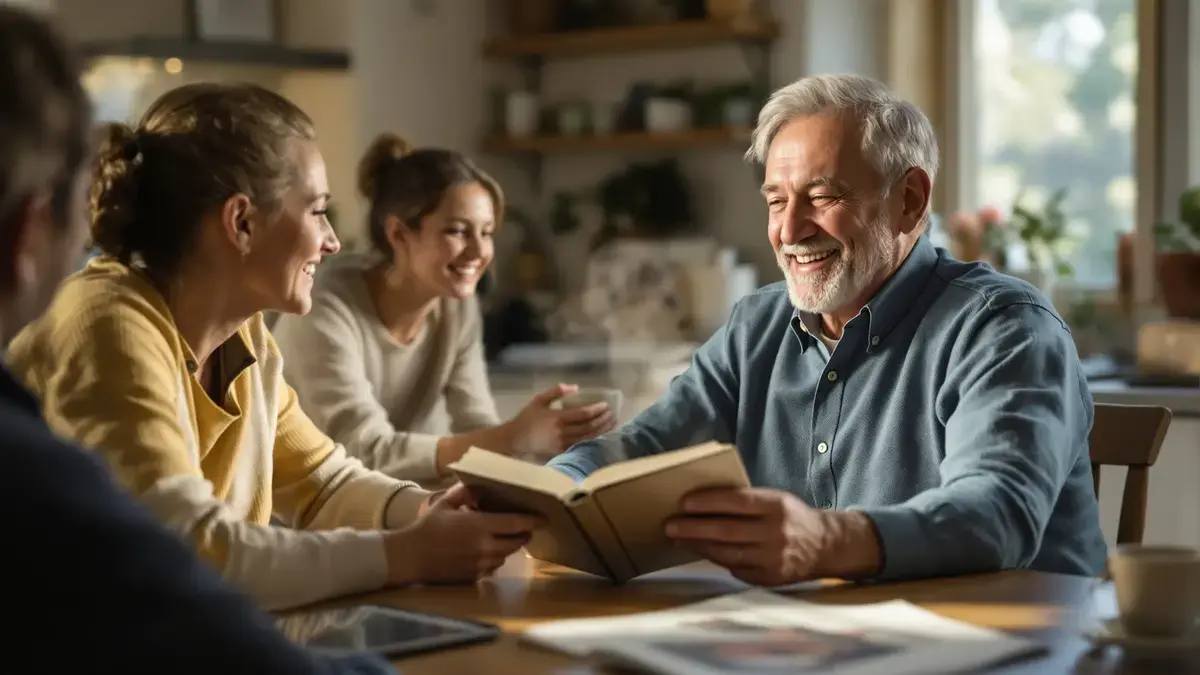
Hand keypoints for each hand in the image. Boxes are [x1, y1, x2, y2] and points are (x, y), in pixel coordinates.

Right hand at [384, 484, 542, 584]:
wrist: (410, 556)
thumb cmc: (428, 526)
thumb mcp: (446, 503)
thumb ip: (466, 492)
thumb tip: (483, 487)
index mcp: (479, 526)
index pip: (515, 524)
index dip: (532, 521)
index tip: (544, 518)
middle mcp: (484, 547)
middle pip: (516, 543)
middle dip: (524, 535)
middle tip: (526, 528)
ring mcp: (480, 564)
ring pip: (506, 556)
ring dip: (508, 547)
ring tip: (503, 537)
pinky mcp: (474, 577)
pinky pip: (493, 567)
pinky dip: (494, 559)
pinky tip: (486, 551)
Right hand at [508, 383, 615, 456]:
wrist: (515, 439)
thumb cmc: (527, 418)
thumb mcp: (539, 400)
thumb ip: (556, 392)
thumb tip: (575, 387)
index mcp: (557, 418)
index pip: (583, 414)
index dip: (597, 410)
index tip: (606, 405)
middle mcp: (562, 432)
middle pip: (589, 426)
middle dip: (603, 420)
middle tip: (612, 413)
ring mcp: (563, 444)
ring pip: (588, 437)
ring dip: (602, 430)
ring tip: (612, 423)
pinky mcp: (562, 452)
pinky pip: (581, 445)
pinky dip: (593, 439)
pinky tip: (601, 434)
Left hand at [664, 487, 880, 586]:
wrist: (825, 546)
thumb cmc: (791, 517)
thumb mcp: (776, 499)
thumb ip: (746, 501)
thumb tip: (703, 501)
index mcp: (777, 506)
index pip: (737, 501)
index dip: (708, 502)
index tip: (684, 503)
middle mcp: (776, 532)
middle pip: (727, 530)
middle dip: (694, 528)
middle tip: (670, 525)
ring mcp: (773, 558)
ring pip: (727, 553)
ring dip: (698, 546)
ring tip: (678, 539)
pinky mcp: (769, 577)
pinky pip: (735, 568)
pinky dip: (716, 559)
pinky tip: (700, 551)